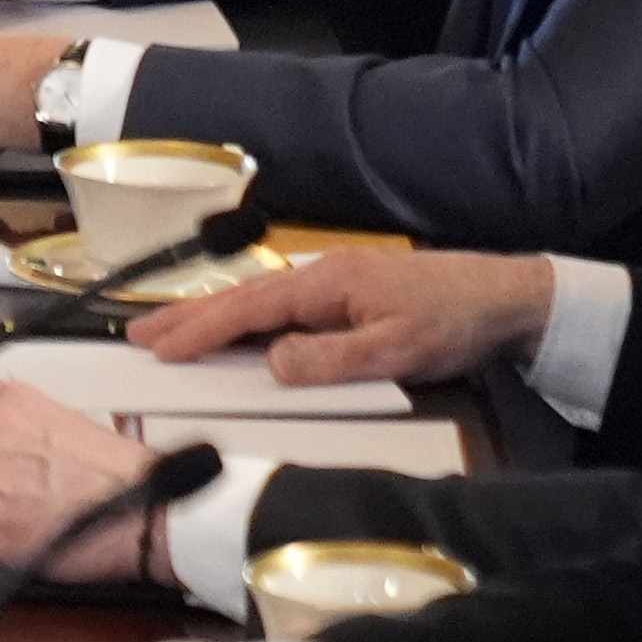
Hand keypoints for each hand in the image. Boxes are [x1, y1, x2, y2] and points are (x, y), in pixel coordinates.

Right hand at [125, 243, 556, 388]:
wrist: (504, 298)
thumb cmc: (452, 323)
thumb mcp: (394, 351)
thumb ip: (330, 360)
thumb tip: (270, 364)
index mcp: (324, 285)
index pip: (248, 309)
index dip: (200, 329)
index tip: (159, 347)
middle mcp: (320, 278)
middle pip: (240, 299)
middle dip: (187, 317)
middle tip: (138, 334)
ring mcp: (332, 284)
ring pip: (257, 303)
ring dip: (210, 318)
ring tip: (169, 333)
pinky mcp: (346, 296)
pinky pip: (279, 309)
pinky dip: (243, 319)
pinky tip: (234, 332)